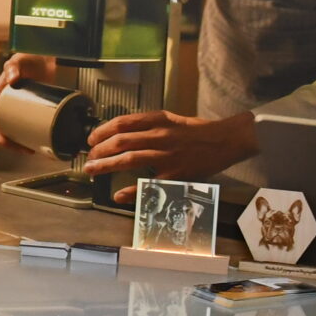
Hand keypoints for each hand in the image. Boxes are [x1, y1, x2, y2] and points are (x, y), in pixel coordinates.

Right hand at [0, 53, 59, 144]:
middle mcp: (5, 103)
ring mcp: (17, 107)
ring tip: (31, 149)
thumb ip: (14, 66)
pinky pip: (24, 126)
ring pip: (13, 131)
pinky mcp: (28, 109)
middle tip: (25, 150)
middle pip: (2, 130)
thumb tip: (11, 79)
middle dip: (11, 144)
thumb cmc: (30, 57)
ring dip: (19, 144)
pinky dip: (27, 137)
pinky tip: (36, 143)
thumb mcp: (19, 60)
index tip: (5, 142)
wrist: (46, 57)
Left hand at [83, 110, 259, 198]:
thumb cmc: (198, 131)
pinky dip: (131, 191)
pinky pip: (148, 184)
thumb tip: (124, 131)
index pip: (124, 122)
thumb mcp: (172, 119)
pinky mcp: (175, 174)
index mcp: (159, 119)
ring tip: (92, 170)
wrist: (225, 141)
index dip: (103, 130)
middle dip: (100, 149)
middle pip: (122, 140)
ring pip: (129, 159)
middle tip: (89, 157)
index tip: (92, 138)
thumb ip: (150, 124)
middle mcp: (160, 135)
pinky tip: (118, 195)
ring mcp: (167, 155)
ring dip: (106, 165)